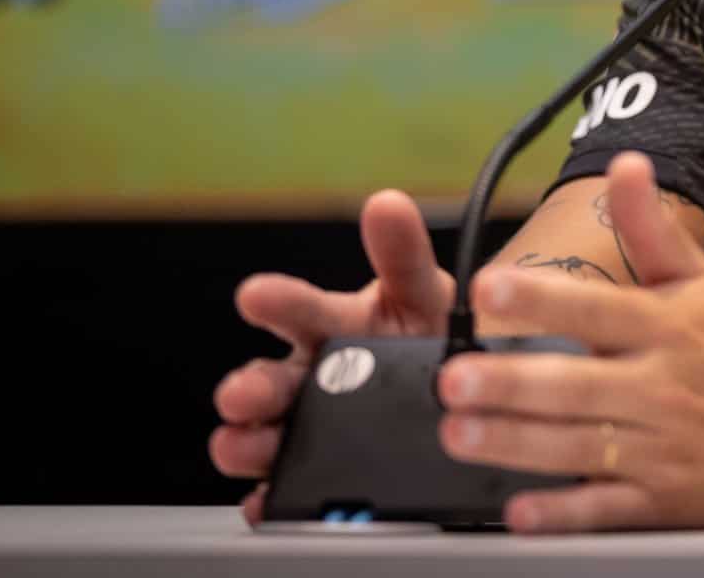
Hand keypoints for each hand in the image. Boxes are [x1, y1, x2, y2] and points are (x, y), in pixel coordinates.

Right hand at [209, 188, 453, 523]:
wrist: (462, 389)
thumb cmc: (426, 333)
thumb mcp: (423, 292)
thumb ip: (404, 254)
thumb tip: (388, 203)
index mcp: (330, 328)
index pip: (297, 311)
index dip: (277, 302)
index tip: (255, 294)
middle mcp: (309, 378)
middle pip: (270, 382)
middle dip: (250, 386)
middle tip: (243, 391)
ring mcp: (311, 427)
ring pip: (265, 435)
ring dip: (247, 440)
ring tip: (240, 442)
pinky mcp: (321, 471)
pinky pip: (288, 488)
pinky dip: (271, 497)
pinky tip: (265, 499)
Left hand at [436, 153, 703, 531]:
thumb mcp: (702, 280)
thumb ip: (653, 226)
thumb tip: (626, 163)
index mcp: (668, 327)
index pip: (598, 307)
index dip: (543, 297)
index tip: (491, 286)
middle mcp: (663, 387)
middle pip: (576, 384)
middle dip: (511, 383)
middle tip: (454, 378)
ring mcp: (662, 448)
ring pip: (578, 447)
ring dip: (515, 443)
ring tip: (459, 433)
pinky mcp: (662, 501)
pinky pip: (605, 509)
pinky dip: (563, 513)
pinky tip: (520, 511)